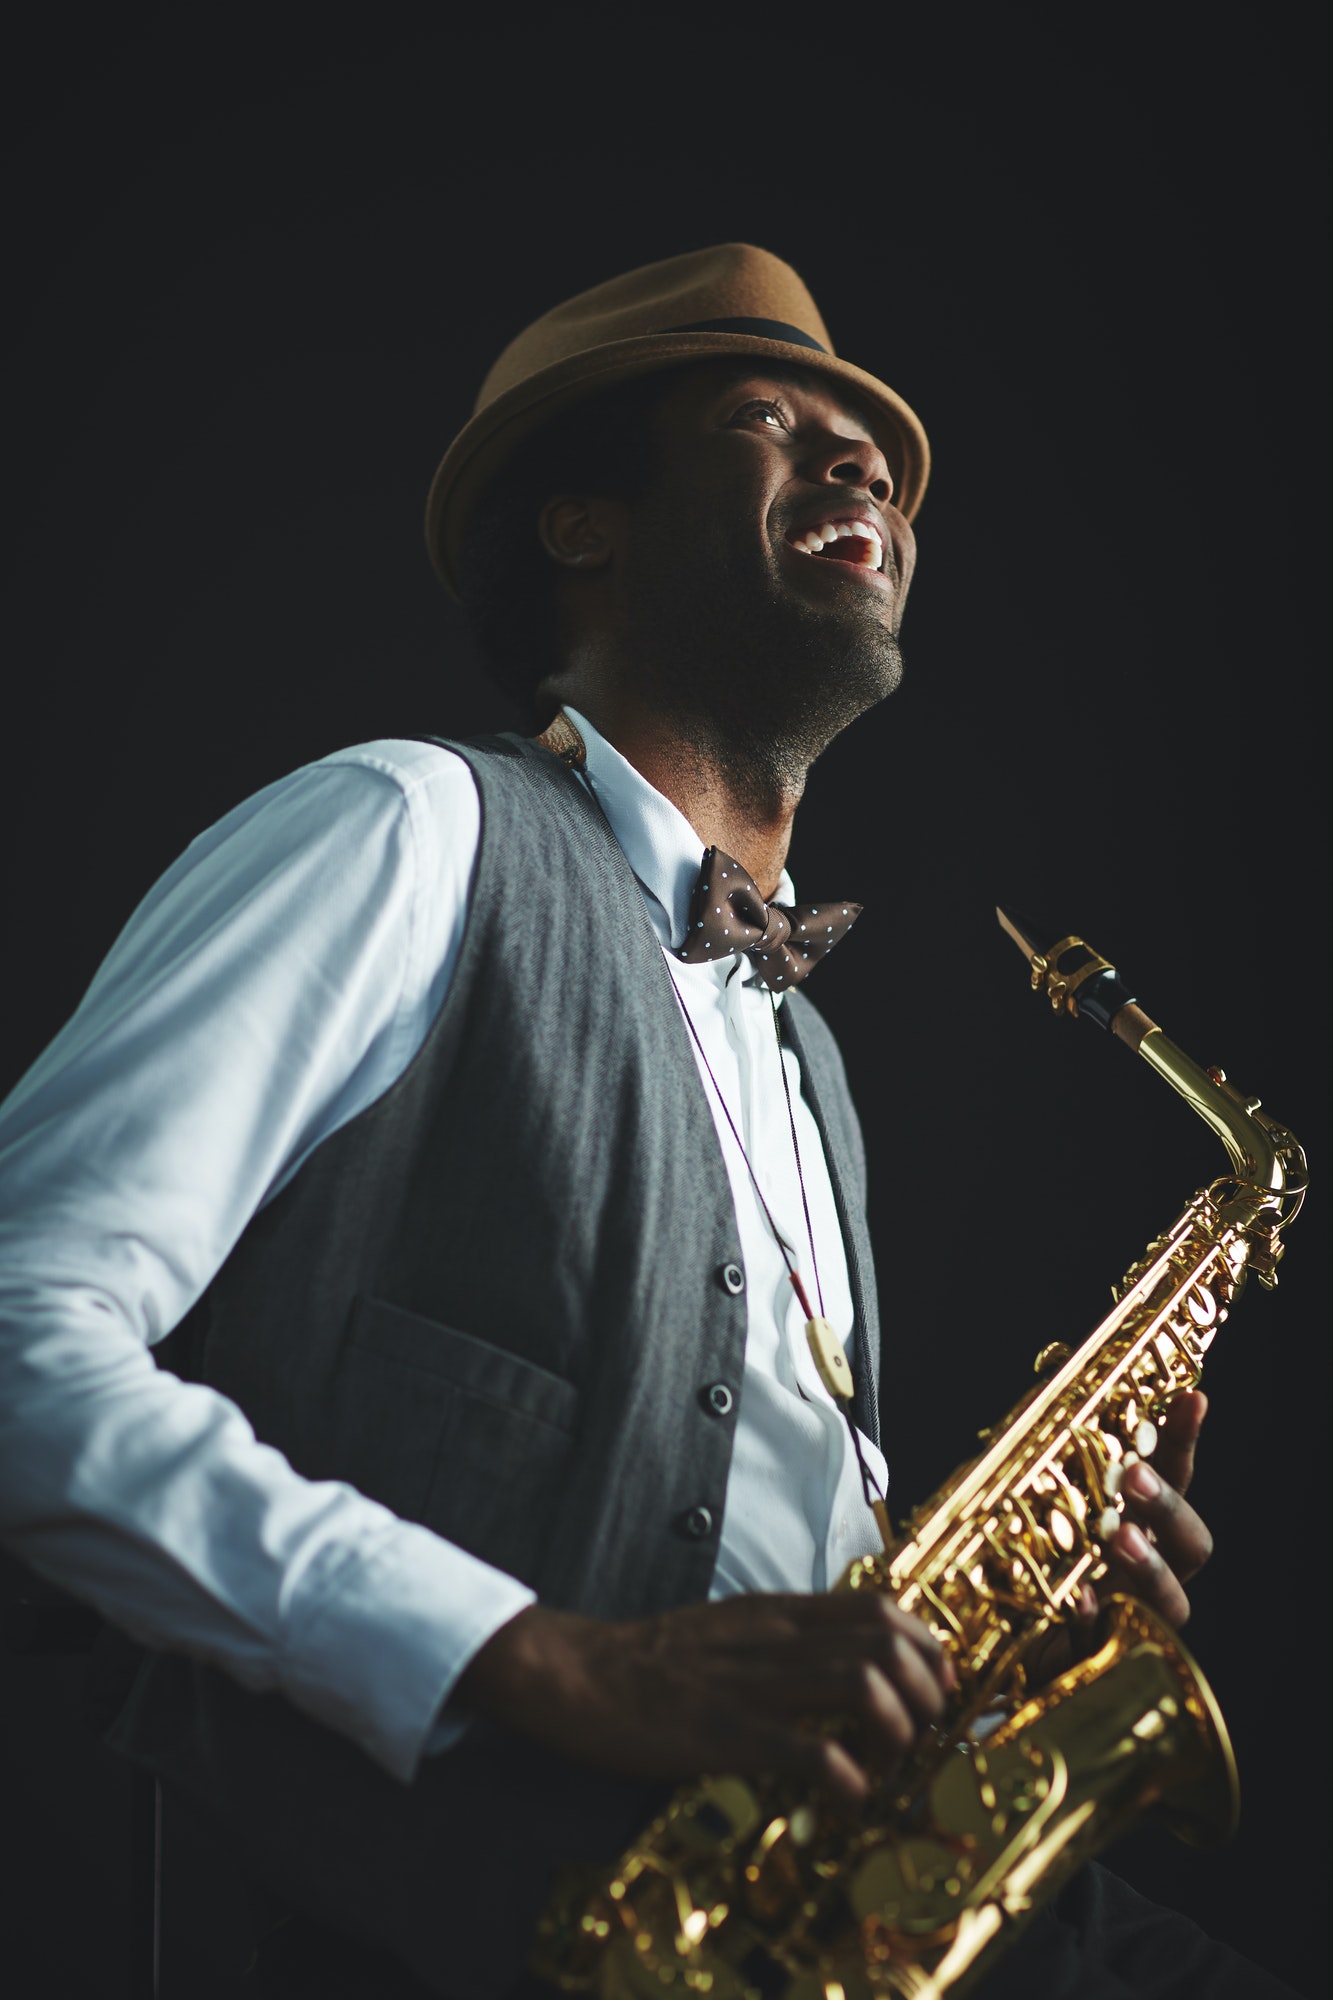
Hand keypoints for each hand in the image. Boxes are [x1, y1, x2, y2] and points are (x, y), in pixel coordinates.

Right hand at [455, 1590, 956, 1807]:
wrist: (576, 1673)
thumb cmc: (648, 1660)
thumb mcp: (726, 1629)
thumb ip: (778, 1639)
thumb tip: (836, 1664)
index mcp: (774, 1614)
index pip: (876, 1607)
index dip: (926, 1645)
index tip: (936, 1685)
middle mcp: (774, 1640)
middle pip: (884, 1641)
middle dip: (925, 1691)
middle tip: (921, 1733)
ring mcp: (752, 1685)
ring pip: (860, 1683)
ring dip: (896, 1730)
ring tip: (887, 1765)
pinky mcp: (726, 1733)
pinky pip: (810, 1751)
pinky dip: (847, 1780)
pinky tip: (846, 1801)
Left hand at [1032, 1390, 1214, 1679]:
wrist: (1008, 1641)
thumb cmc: (1035, 1560)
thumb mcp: (1039, 1496)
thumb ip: (1056, 1454)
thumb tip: (1052, 1380)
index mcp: (1142, 1524)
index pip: (1176, 1477)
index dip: (1186, 1439)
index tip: (1192, 1397)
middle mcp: (1151, 1570)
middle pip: (1191, 1541)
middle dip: (1169, 1506)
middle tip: (1136, 1477)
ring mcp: (1134, 1617)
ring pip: (1170, 1598)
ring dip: (1149, 1566)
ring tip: (1120, 1537)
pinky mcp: (1099, 1654)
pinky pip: (1106, 1640)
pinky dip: (1095, 1616)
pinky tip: (1081, 1597)